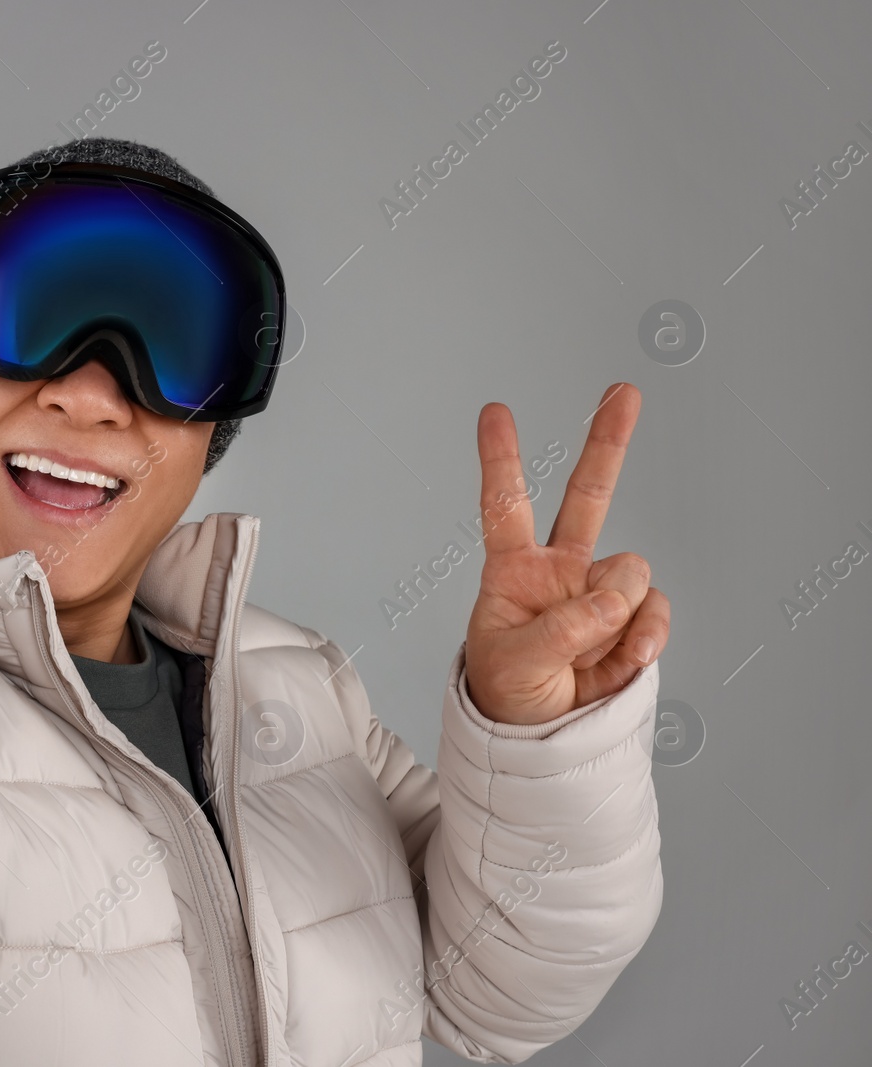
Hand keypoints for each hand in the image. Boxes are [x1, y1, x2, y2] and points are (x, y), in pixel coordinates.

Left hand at [463, 383, 670, 725]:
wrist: (540, 735)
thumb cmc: (506, 689)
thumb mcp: (513, 664)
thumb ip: (561, 630)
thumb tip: (616, 599)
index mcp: (513, 570)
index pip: (505, 506)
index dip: (501, 459)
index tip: (495, 411)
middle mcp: (560, 570)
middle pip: (588, 496)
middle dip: (608, 441)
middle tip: (625, 390)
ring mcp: (600, 591)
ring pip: (631, 572)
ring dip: (616, 615)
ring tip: (588, 654)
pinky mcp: (634, 619)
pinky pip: (653, 612)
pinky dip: (643, 639)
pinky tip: (619, 663)